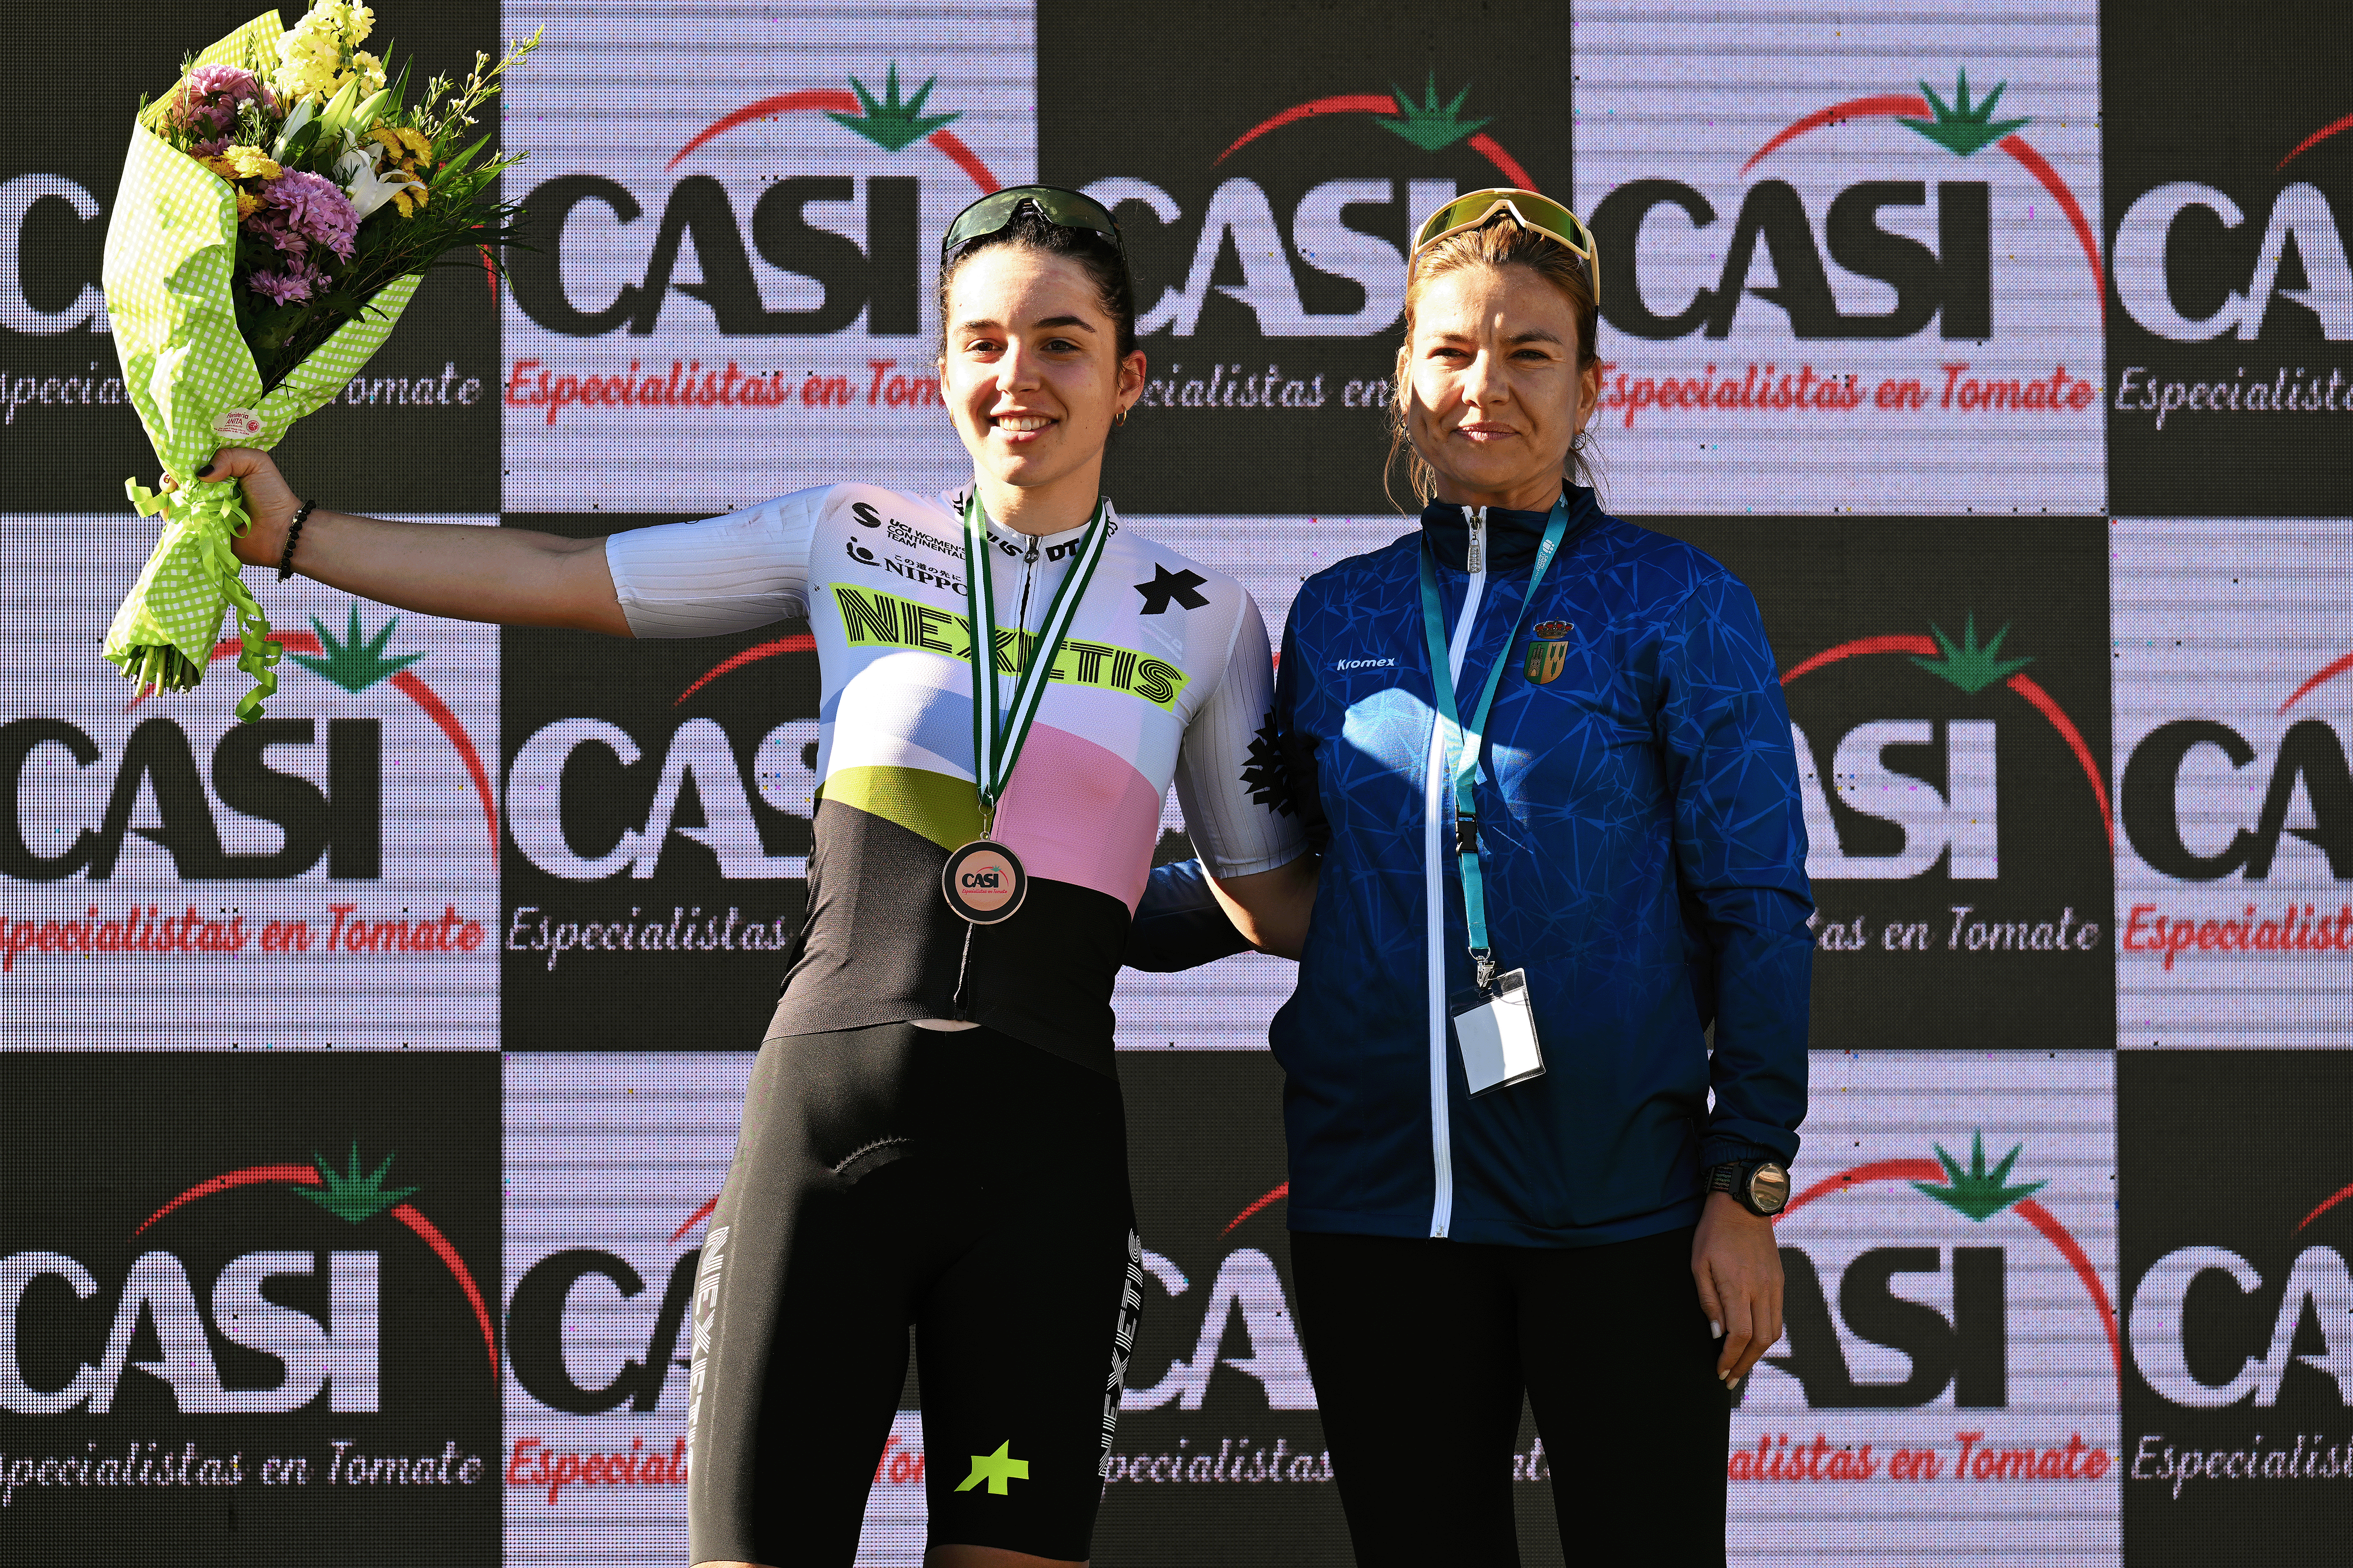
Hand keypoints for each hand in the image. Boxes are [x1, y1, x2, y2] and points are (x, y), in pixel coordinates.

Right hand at [165, 448, 300, 567]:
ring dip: (170, 496)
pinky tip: (171, 509)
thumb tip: (200, 473)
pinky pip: (180, 522)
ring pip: (176, 500)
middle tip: (172, 481)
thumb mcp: (256, 462)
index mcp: (222, 473)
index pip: (194, 463)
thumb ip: (229, 457)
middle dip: (172, 479)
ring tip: (172, 493)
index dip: (182, 462)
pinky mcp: (202, 529)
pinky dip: (171, 515)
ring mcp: (205, 510)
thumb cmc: (273, 495)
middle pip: (181, 481)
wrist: (281, 532)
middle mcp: (210, 491)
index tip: (176, 463)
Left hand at [1692, 1190, 1783, 1390]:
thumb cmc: (1714, 1233)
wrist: (1744, 1205)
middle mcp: (1762, 1290)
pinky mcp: (1780, 1281)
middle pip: (1761, 1341)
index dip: (1731, 1358)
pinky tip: (1754, 1341)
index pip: (1740, 1335)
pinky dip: (1768, 1336)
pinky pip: (1779, 1317)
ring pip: (1774, 1333)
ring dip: (1758, 1354)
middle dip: (1745, 1364)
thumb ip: (1708, 1301)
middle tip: (1730, 1378)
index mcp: (1738, 1287)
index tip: (1720, 1371)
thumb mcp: (1699, 1264)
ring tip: (1741, 1364)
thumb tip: (1717, 1334)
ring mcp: (1775, 1286)